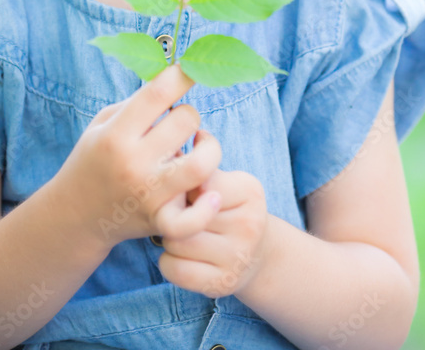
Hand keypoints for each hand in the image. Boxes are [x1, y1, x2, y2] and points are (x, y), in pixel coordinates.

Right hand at [52, 64, 221, 250]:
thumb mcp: (102, 124)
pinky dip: (207, 207)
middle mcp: (133, 163)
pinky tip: (210, 193)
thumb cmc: (94, 160)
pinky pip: (193, 219)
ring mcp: (148, 194)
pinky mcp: (159, 221)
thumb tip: (175, 79)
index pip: (158, 93)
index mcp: (116, 134)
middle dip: (189, 113)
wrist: (73, 216)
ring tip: (200, 146)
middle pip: (185, 121)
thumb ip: (136, 103)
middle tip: (181, 121)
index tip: (192, 69)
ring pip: (201, 164)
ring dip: (209, 148)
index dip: (182, 74)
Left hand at [158, 130, 269, 298]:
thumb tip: (189, 140)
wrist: (256, 255)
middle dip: (173, 211)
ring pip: (175, 241)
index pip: (199, 180)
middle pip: (185, 212)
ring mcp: (237, 257)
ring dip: (168, 236)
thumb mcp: (226, 180)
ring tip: (179, 232)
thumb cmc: (229, 209)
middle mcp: (249, 225)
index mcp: (250, 191)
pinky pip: (173, 269)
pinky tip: (179, 255)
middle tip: (177, 212)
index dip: (184, 184)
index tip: (187, 189)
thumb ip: (202, 165)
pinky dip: (168, 262)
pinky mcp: (221, 284)